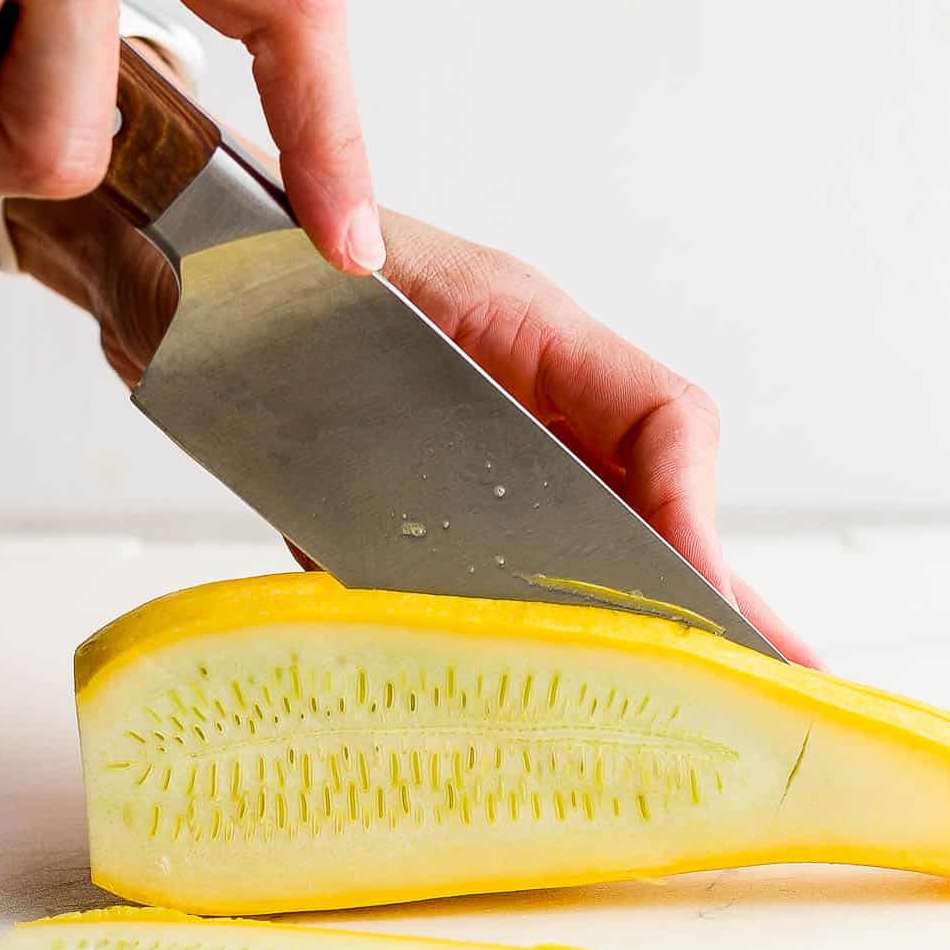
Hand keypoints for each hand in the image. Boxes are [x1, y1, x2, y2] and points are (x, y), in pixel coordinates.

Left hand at [0, 172, 814, 664]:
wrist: (172, 269)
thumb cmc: (259, 257)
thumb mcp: (354, 301)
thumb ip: (437, 382)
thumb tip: (521, 482)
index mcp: (532, 334)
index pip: (663, 420)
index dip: (694, 508)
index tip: (696, 594)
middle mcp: (523, 402)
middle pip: (645, 502)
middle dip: (708, 588)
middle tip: (777, 671)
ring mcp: (475, 456)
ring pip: (578, 543)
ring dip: (637, 618)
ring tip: (704, 692)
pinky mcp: (412, 508)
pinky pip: (485, 571)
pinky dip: (532, 624)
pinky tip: (578, 682)